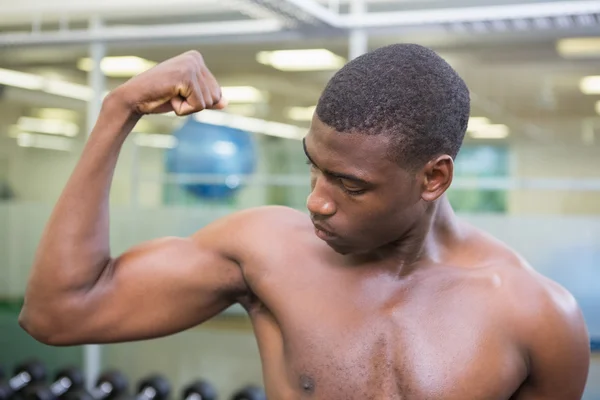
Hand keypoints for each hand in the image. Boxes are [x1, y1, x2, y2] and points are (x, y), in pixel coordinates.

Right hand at [110, 50, 226, 115]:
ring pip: (207, 102)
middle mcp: (195, 58)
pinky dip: (183, 109)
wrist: (134, 99)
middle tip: (173, 95)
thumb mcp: (187, 97)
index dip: (197, 101)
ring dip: (188, 107)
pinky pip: (198, 106)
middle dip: (194, 104)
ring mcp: (191, 66)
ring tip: (170, 95)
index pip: (216, 92)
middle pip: (215, 97)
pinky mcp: (186, 77)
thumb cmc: (159, 97)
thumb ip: (206, 98)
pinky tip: (169, 97)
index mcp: (197, 59)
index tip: (177, 93)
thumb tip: (225, 103)